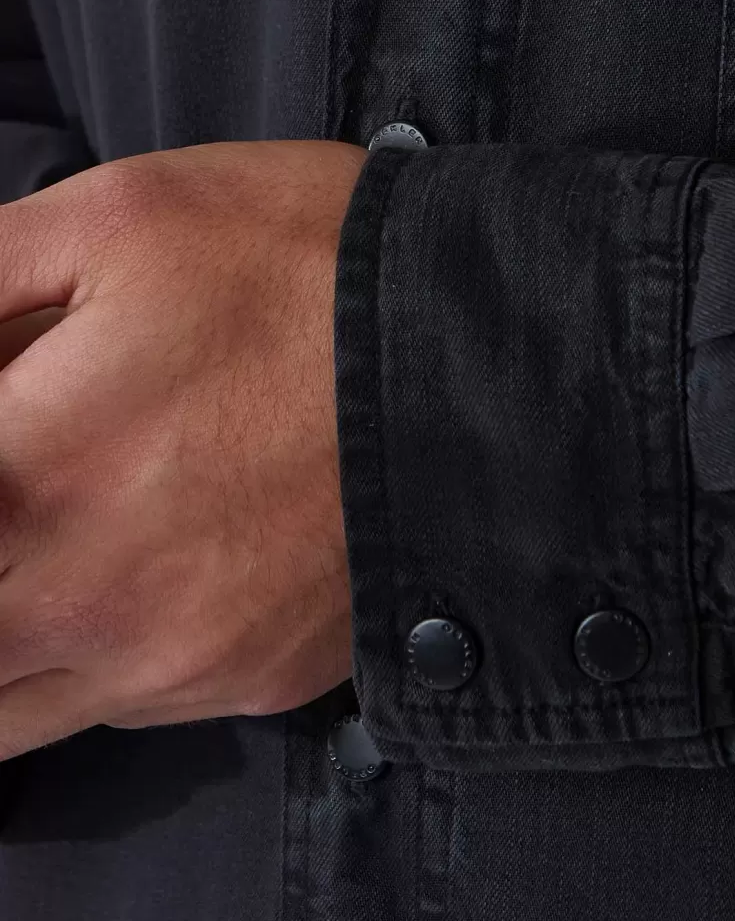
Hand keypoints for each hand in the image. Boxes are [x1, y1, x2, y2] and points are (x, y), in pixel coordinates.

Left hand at [0, 138, 369, 756]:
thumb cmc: (308, 263)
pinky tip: (148, 560)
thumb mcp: (120, 213)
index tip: (15, 430)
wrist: (499, 350)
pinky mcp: (244, 685)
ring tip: (71, 524)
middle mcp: (77, 600)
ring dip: (8, 628)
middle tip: (38, 476)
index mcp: (27, 471)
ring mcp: (166, 661)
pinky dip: (95, 653)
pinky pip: (116, 706)